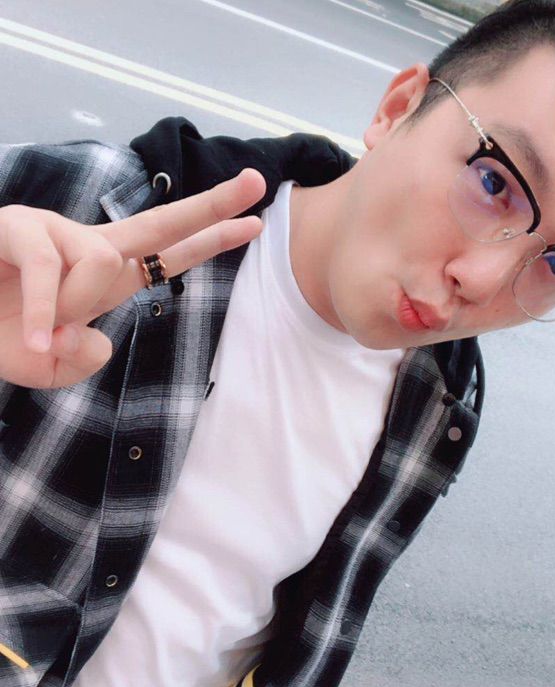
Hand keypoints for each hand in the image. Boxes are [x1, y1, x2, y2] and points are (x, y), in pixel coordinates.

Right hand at [0, 168, 265, 388]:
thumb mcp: (56, 366)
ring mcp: (57, 232)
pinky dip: (46, 311)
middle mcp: (91, 247)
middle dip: (214, 203)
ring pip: (102, 262)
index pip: (171, 253)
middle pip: (164, 221)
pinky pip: (50, 269)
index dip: (213, 239)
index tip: (254, 223)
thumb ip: (86, 360)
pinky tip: (37, 338)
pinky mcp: (18, 227)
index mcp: (110, 276)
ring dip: (74, 307)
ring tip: (44, 332)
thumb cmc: (3, 339)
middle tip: (258, 181)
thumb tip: (93, 336)